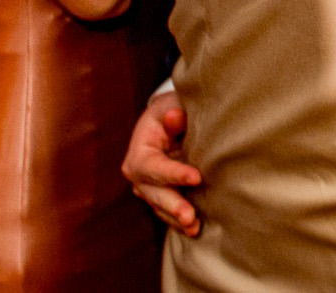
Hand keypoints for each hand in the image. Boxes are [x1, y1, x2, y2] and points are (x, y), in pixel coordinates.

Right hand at [123, 90, 201, 236]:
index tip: (197, 177)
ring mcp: (148, 188)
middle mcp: (139, 174)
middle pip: (154, 193)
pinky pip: (167, 212)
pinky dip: (179, 221)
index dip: (174, 173)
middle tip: (190, 216)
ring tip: (194, 228)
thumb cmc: (173, 111)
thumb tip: (174, 117)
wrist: (171, 120)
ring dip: (176, 219)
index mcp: (140, 151)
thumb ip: (174, 112)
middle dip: (173, 205)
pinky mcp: (161, 196)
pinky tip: (194, 229)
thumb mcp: (172, 106)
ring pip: (161, 207)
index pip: (153, 166)